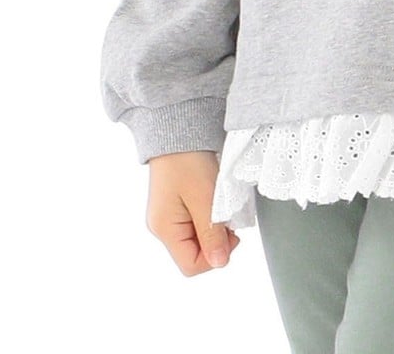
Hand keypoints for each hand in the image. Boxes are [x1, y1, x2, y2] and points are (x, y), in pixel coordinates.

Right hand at [146, 149, 241, 276]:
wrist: (178, 128)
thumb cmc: (189, 160)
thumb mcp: (205, 198)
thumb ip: (211, 233)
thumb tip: (219, 263)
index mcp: (165, 229)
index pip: (191, 265)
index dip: (215, 256)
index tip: (231, 234)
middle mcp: (162, 227)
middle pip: (193, 253)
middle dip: (215, 241)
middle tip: (228, 218)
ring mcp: (168, 216)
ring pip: (196, 239)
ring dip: (213, 228)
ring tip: (220, 205)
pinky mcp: (175, 205)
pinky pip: (194, 224)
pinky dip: (208, 217)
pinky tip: (213, 200)